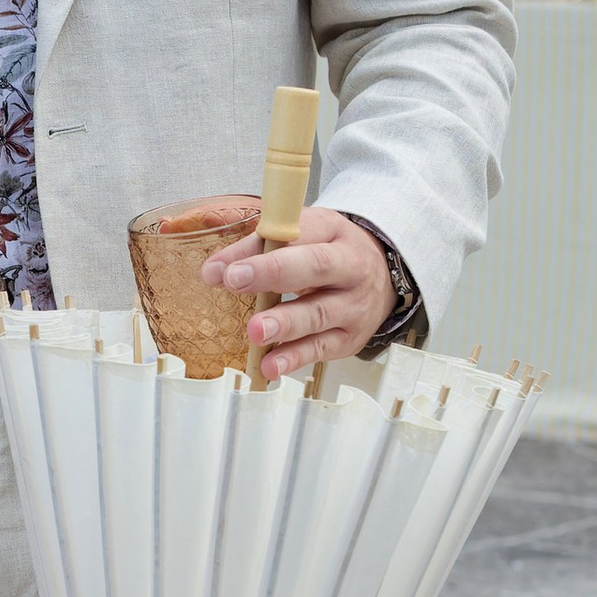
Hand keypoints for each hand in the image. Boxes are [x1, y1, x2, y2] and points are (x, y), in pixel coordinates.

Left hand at [201, 201, 394, 382]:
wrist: (382, 279)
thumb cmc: (329, 253)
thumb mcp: (302, 236)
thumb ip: (257, 247)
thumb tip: (213, 272)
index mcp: (333, 231)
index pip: (296, 233)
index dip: (258, 249)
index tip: (223, 266)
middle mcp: (350, 267)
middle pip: (316, 267)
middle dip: (273, 273)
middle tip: (235, 281)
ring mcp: (353, 305)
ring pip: (319, 313)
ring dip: (284, 324)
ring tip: (255, 331)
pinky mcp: (349, 339)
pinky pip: (320, 349)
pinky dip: (294, 359)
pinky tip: (270, 365)